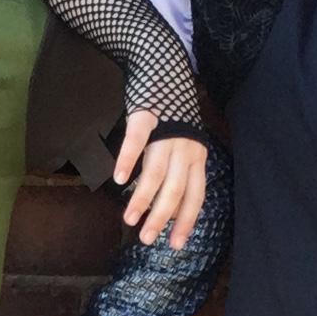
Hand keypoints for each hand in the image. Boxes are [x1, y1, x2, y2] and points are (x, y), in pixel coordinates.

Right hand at [112, 112, 209, 249]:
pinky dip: (128, 160)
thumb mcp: (184, 148)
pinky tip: (119, 178)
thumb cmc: (173, 116)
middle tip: (146, 239)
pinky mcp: (145, 118)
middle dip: (161, 217)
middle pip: (175, 189)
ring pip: (156, 172)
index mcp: (197, 159)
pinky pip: (136, 142)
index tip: (175, 245)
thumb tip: (168, 209)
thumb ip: (179, 175)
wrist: (166, 71)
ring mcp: (166, 134)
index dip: (186, 221)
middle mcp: (185, 149)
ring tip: (129, 219)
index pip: (195, 196)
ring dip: (142, 198)